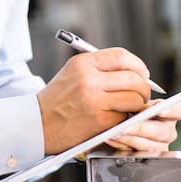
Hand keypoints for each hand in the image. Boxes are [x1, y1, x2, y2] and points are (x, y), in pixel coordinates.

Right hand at [37, 48, 151, 154]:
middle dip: (143, 87)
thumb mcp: (73, 73)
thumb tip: (135, 71)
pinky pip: (126, 116)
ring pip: (135, 98)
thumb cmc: (57, 100)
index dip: (138, 65)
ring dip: (138, 104)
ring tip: (131, 107)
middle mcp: (89, 79)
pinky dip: (127, 118)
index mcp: (83, 63)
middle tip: (142, 93)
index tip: (143, 73)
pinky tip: (118, 118)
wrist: (37, 125)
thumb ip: (101, 68)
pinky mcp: (100, 120)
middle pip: (134, 77)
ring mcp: (95, 100)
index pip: (122, 57)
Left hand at [105, 99, 180, 152]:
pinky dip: (122, 146)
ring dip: (129, 139)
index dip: (172, 110)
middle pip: (161, 131)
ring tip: (114, 132)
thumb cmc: (128, 110)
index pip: (179, 111)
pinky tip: (112, 139)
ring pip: (149, 146)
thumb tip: (141, 82)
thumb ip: (139, 92)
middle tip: (125, 126)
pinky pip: (137, 154)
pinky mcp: (147, 157)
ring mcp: (158, 146)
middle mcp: (167, 131)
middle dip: (141, 128)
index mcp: (169, 114)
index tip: (160, 110)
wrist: (116, 126)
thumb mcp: (134, 99)